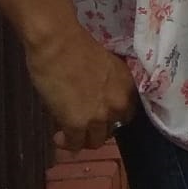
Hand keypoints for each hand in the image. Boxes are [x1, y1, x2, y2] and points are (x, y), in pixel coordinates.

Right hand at [25, 22, 137, 153]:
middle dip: (96, 129)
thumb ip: (108, 87)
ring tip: (68, 131)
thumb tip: (96, 101)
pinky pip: (75, 145)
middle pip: (111, 130)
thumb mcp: (105, 67)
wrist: (59, 43)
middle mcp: (119, 103)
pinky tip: (58, 136)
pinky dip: (66, 143)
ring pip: (95, 142)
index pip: (127, 114)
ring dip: (82, 138)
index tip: (98, 116)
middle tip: (81, 123)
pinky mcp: (78, 124)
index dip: (112, 117)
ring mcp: (100, 116)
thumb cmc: (77, 47)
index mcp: (128, 86)